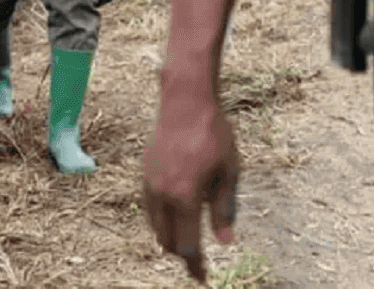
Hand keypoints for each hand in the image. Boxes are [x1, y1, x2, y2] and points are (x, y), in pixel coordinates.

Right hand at [143, 92, 238, 282]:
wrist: (185, 102)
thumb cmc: (213, 135)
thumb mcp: (228, 172)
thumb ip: (224, 209)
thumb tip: (225, 240)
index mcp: (185, 196)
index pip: (187, 244)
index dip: (195, 265)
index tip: (203, 278)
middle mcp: (162, 193)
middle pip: (167, 240)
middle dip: (182, 253)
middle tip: (198, 259)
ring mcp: (150, 182)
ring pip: (155, 225)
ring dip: (170, 236)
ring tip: (187, 238)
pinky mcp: (145, 172)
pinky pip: (150, 207)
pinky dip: (161, 219)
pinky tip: (176, 214)